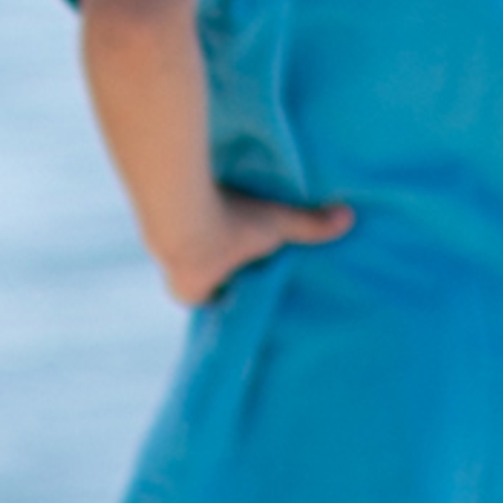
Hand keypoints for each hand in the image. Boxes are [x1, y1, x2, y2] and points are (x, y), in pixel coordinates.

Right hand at [155, 191, 352, 305]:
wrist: (179, 201)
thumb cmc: (228, 227)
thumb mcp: (276, 226)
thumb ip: (310, 225)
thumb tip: (349, 218)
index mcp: (196, 296)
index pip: (219, 300)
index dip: (234, 289)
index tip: (248, 277)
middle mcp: (173, 281)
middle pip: (202, 280)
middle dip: (217, 268)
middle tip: (237, 253)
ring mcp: (159, 251)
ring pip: (186, 253)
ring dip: (202, 240)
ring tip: (223, 226)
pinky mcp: (152, 220)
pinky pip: (176, 223)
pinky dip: (190, 215)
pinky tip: (201, 201)